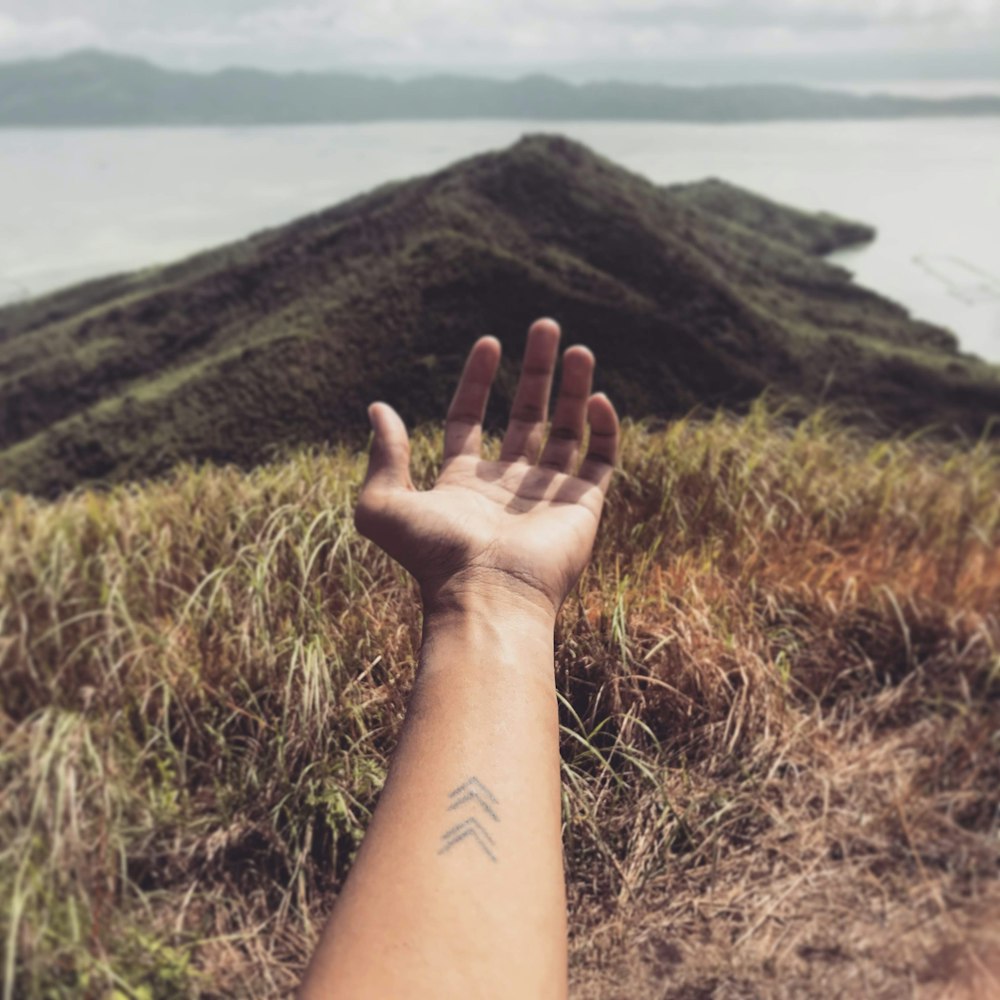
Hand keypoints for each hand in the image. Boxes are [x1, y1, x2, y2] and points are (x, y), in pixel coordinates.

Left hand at [355, 318, 619, 620]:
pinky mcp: (584, 505)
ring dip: (574, 388)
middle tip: (546, 327)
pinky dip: (604, 427)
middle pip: (527, 416)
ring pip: (567, 430)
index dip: (478, 381)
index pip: (471, 419)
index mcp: (464, 483)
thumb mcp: (383, 505)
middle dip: (537, 372)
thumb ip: (383, 455)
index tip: (490, 342)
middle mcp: (508, 486)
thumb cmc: (433, 556)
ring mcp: (548, 494)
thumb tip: (377, 408)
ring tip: (578, 348)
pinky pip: (601, 458)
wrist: (487, 596)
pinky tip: (596, 397)